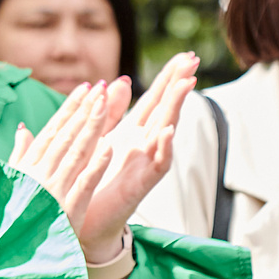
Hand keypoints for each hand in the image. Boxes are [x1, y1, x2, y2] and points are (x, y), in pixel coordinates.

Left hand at [10, 54, 199, 264]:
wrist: (84, 223)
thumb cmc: (91, 183)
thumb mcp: (97, 140)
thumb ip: (107, 112)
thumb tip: (117, 81)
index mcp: (132, 134)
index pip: (154, 100)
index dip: (168, 78)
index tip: (185, 55)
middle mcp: (143, 146)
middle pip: (165, 109)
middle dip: (179, 84)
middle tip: (194, 59)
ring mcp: (145, 164)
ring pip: (166, 131)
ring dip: (176, 108)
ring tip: (187, 84)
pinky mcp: (141, 184)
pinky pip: (157, 165)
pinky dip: (163, 148)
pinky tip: (166, 131)